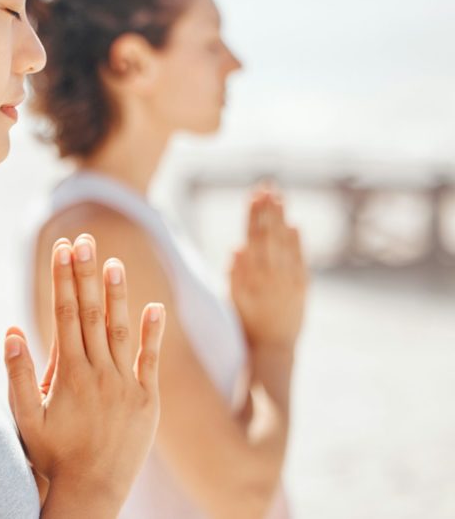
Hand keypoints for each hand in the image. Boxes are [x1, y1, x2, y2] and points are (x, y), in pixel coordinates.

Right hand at [4, 234, 165, 509]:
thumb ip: (20, 374)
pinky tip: (154, 307)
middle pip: (92, 313)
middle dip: (86, 273)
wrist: (90, 493)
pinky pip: (152, 361)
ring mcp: (126, 386)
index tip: (62, 247)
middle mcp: (99, 374)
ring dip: (117, 294)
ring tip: (113, 261)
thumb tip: (12, 330)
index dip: (63, 278)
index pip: (65, 314)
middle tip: (84, 239)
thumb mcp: (26, 418)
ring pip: (121, 330)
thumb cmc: (50, 456)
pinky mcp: (148, 401)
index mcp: (68, 374)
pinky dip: (153, 333)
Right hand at [231, 187, 308, 348]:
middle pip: (270, 234)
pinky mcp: (302, 286)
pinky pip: (300, 258)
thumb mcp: (233, 299)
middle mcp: (272, 275)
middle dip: (268, 209)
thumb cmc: (247, 322)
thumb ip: (235, 274)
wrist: (273, 347)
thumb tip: (237, 247)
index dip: (254, 214)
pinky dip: (297, 241)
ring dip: (282, 219)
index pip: (253, 237)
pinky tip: (294, 225)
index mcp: (252, 276)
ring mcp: (289, 279)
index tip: (254, 195)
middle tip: (268, 187)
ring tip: (279, 198)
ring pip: (285, 242)